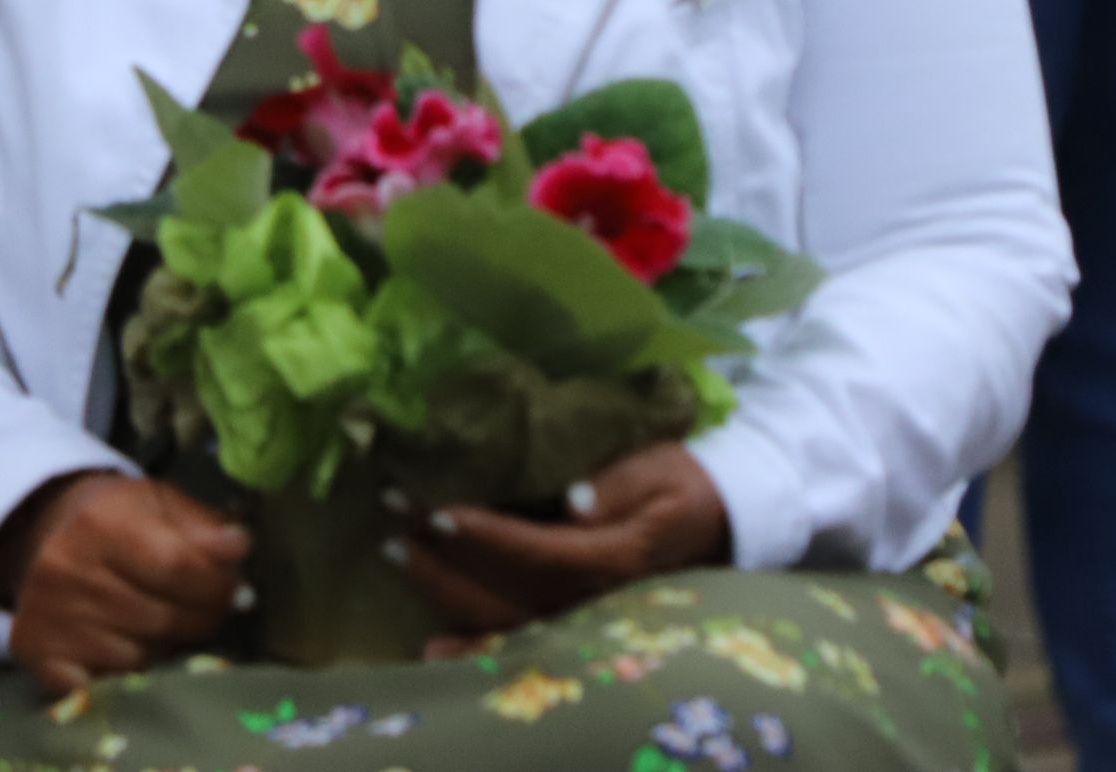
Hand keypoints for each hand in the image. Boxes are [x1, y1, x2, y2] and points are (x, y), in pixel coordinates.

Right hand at [0, 472, 249, 696]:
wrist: (43, 529)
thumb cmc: (117, 517)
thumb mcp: (160, 504)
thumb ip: (203, 528)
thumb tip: (239, 549)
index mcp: (101, 521)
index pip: (177, 567)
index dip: (217, 586)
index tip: (237, 590)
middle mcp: (66, 568)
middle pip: (161, 618)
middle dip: (199, 620)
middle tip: (208, 611)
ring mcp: (46, 614)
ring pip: (136, 658)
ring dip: (163, 647)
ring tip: (163, 623)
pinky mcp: (34, 650)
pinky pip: (100, 685)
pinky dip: (121, 674)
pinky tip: (125, 646)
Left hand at [394, 441, 728, 654]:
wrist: (721, 517)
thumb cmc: (685, 481)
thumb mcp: (661, 468)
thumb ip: (621, 482)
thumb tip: (574, 498)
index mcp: (616, 555)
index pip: (541, 551)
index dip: (487, 537)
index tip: (439, 514)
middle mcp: (595, 596)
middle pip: (510, 594)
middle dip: (447, 565)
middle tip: (394, 531)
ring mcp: (584, 613)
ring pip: (507, 621)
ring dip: (447, 597)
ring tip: (397, 563)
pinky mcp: (575, 617)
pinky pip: (520, 638)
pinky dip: (475, 645)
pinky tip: (433, 646)